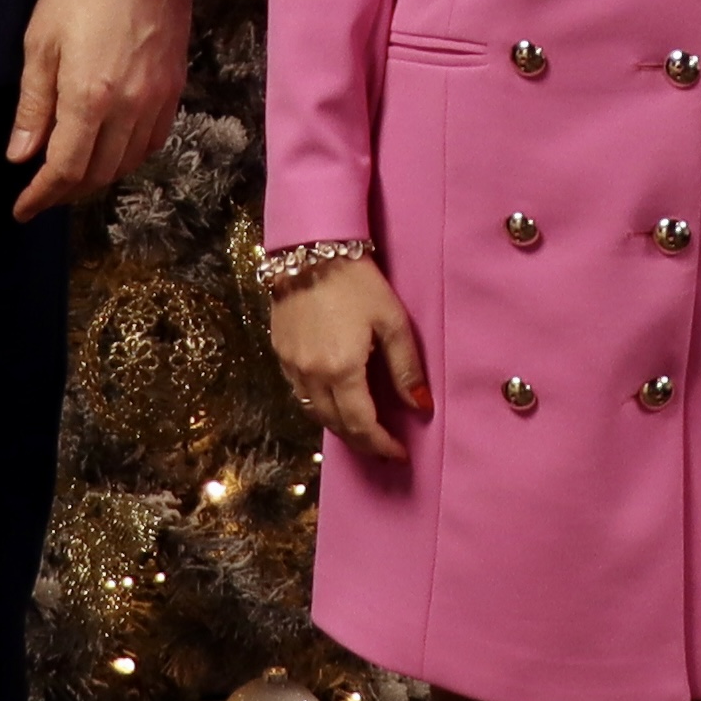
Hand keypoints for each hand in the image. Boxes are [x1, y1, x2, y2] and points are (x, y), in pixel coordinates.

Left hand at [10, 0, 196, 224]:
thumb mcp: (40, 42)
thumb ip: (34, 105)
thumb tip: (21, 155)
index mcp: (89, 99)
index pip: (65, 170)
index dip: (42, 196)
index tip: (23, 210)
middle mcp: (129, 108)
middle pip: (99, 174)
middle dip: (68, 191)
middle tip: (43, 190)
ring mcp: (157, 100)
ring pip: (129, 162)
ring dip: (99, 176)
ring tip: (73, 173)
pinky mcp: (176, 88)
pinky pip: (154, 140)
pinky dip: (129, 155)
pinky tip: (112, 148)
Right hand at [270, 261, 429, 460]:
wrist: (310, 248)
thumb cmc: (357, 281)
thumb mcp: (392, 321)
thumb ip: (406, 368)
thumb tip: (420, 406)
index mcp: (341, 369)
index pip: (362, 425)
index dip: (381, 444)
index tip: (399, 453)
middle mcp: (311, 374)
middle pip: (336, 425)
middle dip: (361, 442)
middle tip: (383, 448)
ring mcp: (291, 364)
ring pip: (314, 413)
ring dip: (339, 428)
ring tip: (363, 431)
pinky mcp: (280, 352)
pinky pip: (300, 393)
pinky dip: (320, 406)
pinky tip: (335, 402)